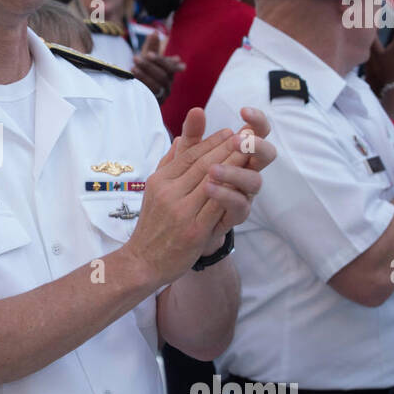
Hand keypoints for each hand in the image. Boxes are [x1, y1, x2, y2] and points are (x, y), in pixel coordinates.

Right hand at [123, 108, 240, 283]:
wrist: (143, 261)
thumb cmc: (153, 225)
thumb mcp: (155, 189)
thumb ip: (170, 163)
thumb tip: (182, 139)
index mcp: (160, 180)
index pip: (189, 155)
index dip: (212, 141)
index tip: (230, 132)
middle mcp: (169, 193)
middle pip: (203, 165)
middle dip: (227, 148)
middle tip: (246, 136)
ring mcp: (181, 211)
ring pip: (212, 182)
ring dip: (233, 166)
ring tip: (249, 154)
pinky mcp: (194, 230)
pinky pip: (217, 207)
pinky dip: (231, 193)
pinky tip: (244, 183)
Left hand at [131, 50, 185, 101]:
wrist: (137, 92)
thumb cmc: (144, 72)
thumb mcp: (147, 59)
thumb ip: (151, 46)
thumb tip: (154, 32)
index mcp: (170, 72)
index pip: (170, 66)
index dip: (160, 60)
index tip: (148, 54)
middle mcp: (168, 84)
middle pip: (163, 76)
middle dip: (149, 66)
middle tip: (136, 58)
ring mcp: (163, 95)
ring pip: (157, 86)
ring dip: (144, 76)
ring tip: (133, 68)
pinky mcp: (155, 103)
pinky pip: (150, 96)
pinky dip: (142, 87)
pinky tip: (133, 80)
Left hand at [194, 107, 275, 248]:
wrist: (179, 226)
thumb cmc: (189, 187)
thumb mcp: (186, 159)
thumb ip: (192, 136)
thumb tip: (197, 110)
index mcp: (239, 154)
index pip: (257, 132)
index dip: (257, 121)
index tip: (244, 111)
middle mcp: (247, 172)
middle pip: (267, 155)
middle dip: (254, 145)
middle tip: (237, 140)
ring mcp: (243, 194)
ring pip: (254, 181)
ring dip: (234, 172)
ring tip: (213, 169)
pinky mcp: (235, 215)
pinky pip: (238, 205)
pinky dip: (225, 195)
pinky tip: (208, 187)